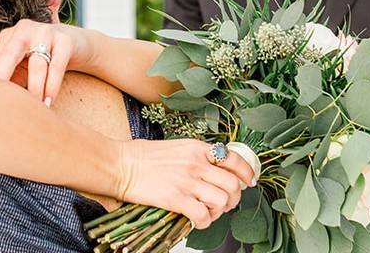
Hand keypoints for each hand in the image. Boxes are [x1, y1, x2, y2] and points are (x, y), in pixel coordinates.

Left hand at [0, 20, 94, 105]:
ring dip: (35, 91)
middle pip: (10, 58)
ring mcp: (45, 32)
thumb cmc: (43, 59)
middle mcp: (24, 29)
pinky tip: (49, 101)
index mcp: (8, 36)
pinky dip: (52, 87)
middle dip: (5, 83)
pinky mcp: (65, 40)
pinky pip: (56, 67)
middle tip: (4, 107)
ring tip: (34, 109)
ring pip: (37, 66)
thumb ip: (10, 78)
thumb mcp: (23, 66)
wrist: (77, 44)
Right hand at [117, 139, 256, 228]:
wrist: (121, 164)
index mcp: (196, 148)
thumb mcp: (177, 147)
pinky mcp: (176, 199)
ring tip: (207, 211)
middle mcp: (196, 163)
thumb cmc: (143, 156)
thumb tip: (215, 171)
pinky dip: (204, 222)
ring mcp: (186, 181)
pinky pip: (203, 216)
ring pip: (222, 201)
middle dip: (233, 198)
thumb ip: (197, 157)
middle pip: (233, 184)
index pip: (234, 158)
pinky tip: (196, 220)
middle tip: (223, 202)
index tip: (248, 182)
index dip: (247, 173)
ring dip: (219, 211)